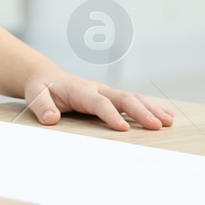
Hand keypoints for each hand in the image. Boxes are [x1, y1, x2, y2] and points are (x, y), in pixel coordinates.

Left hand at [22, 65, 174, 130]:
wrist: (46, 77)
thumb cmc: (41, 88)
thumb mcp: (35, 94)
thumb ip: (42, 106)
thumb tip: (51, 119)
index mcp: (80, 90)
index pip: (98, 102)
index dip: (110, 114)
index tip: (123, 128)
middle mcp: (97, 89)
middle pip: (122, 98)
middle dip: (141, 111)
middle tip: (157, 125)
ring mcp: (106, 92)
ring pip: (133, 98)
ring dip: (151, 108)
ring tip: (169, 121)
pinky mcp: (111, 97)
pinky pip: (133, 101)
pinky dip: (150, 107)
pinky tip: (167, 116)